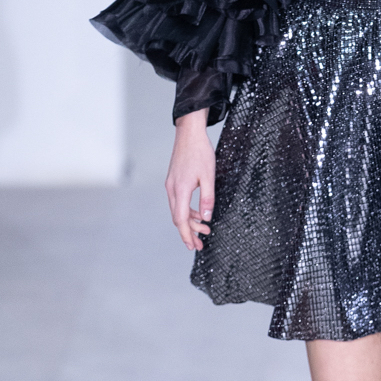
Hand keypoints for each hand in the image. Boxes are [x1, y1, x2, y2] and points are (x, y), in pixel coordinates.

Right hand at [165, 110, 214, 250]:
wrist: (189, 133)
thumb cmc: (200, 152)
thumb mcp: (209, 176)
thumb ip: (207, 198)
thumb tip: (206, 218)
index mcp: (180, 190)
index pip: (181, 220)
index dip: (186, 235)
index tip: (193, 246)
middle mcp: (172, 189)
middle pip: (178, 218)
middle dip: (188, 233)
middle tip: (200, 244)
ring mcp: (171, 185)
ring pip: (178, 210)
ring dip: (189, 222)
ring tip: (204, 230)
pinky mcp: (174, 181)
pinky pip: (178, 202)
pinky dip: (188, 211)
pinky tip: (199, 214)